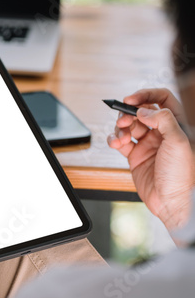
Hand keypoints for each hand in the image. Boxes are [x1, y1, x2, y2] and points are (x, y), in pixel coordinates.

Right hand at [108, 88, 194, 229]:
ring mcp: (148, 144)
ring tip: (121, 138)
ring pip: (128, 126)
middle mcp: (161, 132)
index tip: (130, 99)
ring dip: (120, 128)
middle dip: (128, 114)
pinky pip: (120, 142)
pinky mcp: (135, 156)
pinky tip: (116, 144)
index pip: (162, 99)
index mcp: (176, 125)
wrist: (172, 202)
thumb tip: (144, 110)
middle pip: (140, 112)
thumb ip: (163, 120)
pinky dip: (114, 140)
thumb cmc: (182, 175)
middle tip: (123, 121)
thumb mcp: (178, 141)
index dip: (145, 95)